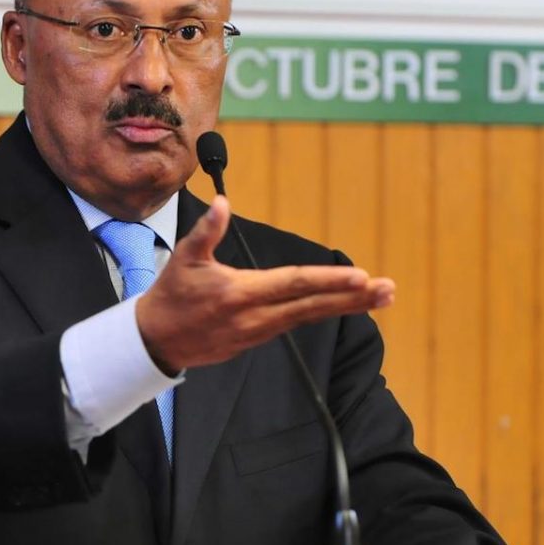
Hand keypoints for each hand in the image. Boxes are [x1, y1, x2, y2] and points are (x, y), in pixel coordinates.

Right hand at [136, 195, 394, 372]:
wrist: (155, 342)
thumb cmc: (171, 295)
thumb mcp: (184, 259)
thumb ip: (207, 231)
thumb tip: (223, 202)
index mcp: (240, 293)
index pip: (294, 284)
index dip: (328, 282)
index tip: (359, 277)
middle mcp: (256, 316)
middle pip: (313, 306)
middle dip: (353, 299)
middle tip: (387, 290)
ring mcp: (259, 332)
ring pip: (310, 317)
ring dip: (346, 307)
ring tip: (378, 297)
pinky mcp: (257, 339)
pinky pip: (297, 323)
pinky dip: (323, 312)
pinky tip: (345, 305)